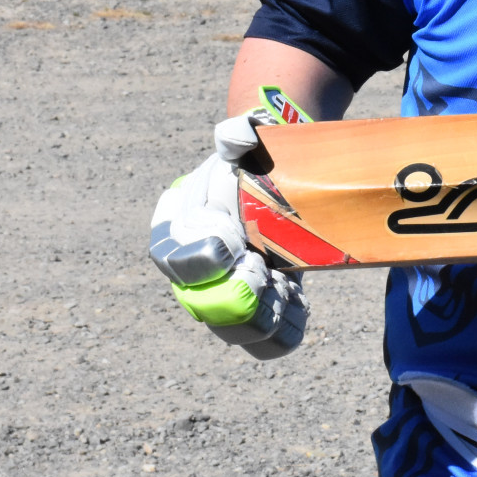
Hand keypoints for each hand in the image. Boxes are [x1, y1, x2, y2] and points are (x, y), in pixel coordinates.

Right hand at [147, 111, 308, 358]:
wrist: (281, 176)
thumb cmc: (255, 159)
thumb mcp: (245, 140)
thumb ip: (236, 135)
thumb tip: (237, 137)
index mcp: (178, 230)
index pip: (177, 259)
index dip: (206, 260)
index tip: (237, 246)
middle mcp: (194, 272)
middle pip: (206, 307)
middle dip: (241, 298)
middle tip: (269, 274)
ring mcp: (223, 295)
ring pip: (234, 331)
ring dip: (266, 320)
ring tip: (290, 294)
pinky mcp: (255, 310)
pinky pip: (262, 342)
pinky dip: (282, 332)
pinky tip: (299, 307)